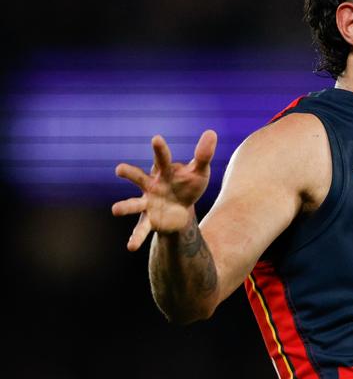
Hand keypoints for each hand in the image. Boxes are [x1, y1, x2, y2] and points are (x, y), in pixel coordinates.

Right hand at [112, 130, 217, 250]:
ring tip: (114, 210)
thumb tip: (211, 132)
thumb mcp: (199, 171)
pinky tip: (131, 247)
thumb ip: (203, 155)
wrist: (182, 208)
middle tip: (119, 169)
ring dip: (125, 206)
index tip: (156, 138)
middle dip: (130, 173)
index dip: (160, 149)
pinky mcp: (149, 219)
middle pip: (138, 178)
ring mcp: (147, 203)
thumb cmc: (188, 185)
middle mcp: (151, 186)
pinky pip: (141, 229)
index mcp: (164, 172)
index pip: (162, 158)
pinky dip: (136, 238)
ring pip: (134, 204)